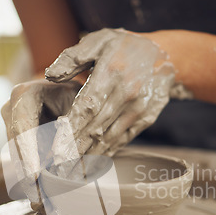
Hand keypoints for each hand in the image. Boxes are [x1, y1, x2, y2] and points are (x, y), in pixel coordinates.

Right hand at [1, 79, 80, 208]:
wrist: (70, 91)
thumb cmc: (79, 93)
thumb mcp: (78, 102)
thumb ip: (72, 126)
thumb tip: (68, 158)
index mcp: (24, 96)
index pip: (22, 129)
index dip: (28, 155)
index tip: (34, 177)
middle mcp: (11, 112)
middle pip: (17, 151)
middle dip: (28, 178)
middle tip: (39, 203)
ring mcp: (12, 128)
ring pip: (20, 162)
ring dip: (31, 186)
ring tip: (43, 208)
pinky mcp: (19, 143)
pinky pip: (26, 165)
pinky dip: (36, 183)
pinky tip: (46, 202)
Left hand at [45, 28, 178, 156]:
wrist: (165, 55)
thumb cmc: (124, 47)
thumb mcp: (98, 41)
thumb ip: (72, 57)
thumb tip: (50, 75)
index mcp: (110, 72)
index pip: (87, 107)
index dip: (71, 130)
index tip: (56, 149)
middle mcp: (126, 93)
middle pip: (96, 127)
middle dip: (75, 151)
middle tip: (58, 169)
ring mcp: (138, 108)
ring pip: (109, 137)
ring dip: (89, 157)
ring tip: (72, 173)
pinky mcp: (146, 118)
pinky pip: (123, 139)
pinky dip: (107, 152)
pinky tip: (92, 163)